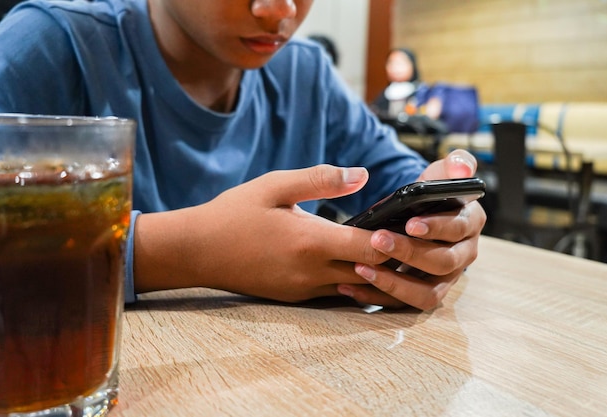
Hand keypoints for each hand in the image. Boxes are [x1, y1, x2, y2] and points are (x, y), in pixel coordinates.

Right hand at [133, 164, 391, 302]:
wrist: (197, 251)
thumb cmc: (234, 213)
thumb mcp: (275, 185)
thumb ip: (321, 179)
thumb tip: (362, 174)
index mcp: (311, 241)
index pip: (373, 248)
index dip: (397, 239)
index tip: (409, 225)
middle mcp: (312, 272)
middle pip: (372, 272)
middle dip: (393, 259)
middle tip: (409, 240)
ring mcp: (303, 289)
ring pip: (356, 287)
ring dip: (374, 272)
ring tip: (388, 253)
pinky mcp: (294, 297)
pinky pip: (334, 293)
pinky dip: (351, 280)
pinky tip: (354, 264)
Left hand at [338, 149, 486, 309]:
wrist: (420, 213)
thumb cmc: (431, 192)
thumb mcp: (443, 172)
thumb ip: (456, 163)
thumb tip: (462, 170)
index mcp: (470, 223)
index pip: (458, 228)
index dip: (435, 227)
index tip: (409, 223)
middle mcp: (463, 255)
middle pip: (442, 262)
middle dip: (409, 253)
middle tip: (378, 240)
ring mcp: (445, 279)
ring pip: (427, 293)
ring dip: (394, 284)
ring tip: (362, 268)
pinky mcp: (424, 293)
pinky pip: (405, 304)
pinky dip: (377, 298)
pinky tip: (350, 287)